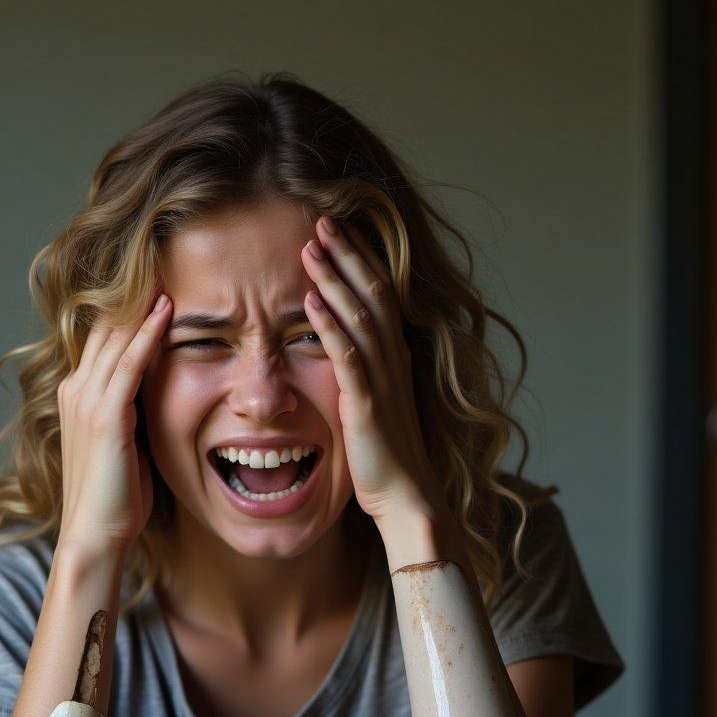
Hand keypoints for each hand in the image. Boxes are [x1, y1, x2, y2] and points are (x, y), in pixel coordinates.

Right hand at [55, 293, 172, 556]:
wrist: (96, 533)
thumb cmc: (116, 495)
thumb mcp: (124, 442)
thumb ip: (133, 409)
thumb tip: (158, 390)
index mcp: (78, 393)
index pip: (105, 337)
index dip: (130, 308)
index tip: (160, 280)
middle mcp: (76, 389)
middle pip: (107, 327)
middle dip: (136, 295)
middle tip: (167, 261)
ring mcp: (87, 400)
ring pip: (117, 338)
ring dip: (144, 304)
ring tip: (170, 271)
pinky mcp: (105, 416)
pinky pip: (129, 364)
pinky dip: (147, 335)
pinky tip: (167, 312)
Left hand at [300, 216, 446, 533]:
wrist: (407, 496)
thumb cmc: (387, 456)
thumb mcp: (379, 403)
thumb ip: (365, 372)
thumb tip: (347, 349)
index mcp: (395, 357)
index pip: (380, 296)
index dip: (361, 260)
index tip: (339, 231)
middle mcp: (393, 360)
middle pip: (372, 293)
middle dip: (347, 254)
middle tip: (322, 219)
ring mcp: (383, 380)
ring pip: (360, 316)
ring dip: (334, 279)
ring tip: (310, 247)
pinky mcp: (367, 404)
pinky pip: (347, 357)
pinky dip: (328, 326)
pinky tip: (309, 302)